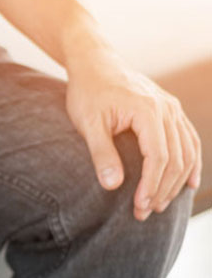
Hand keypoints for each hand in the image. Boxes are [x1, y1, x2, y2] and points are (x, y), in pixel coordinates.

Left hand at [66, 50, 200, 220]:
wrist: (95, 63)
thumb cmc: (87, 92)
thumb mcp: (88, 123)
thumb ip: (101, 153)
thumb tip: (113, 186)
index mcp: (148, 111)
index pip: (158, 157)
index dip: (151, 185)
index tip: (139, 207)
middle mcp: (167, 109)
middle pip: (175, 158)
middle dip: (162, 189)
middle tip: (145, 213)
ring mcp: (172, 108)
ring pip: (186, 151)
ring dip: (176, 181)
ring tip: (159, 204)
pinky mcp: (170, 110)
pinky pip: (188, 139)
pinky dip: (190, 162)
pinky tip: (188, 184)